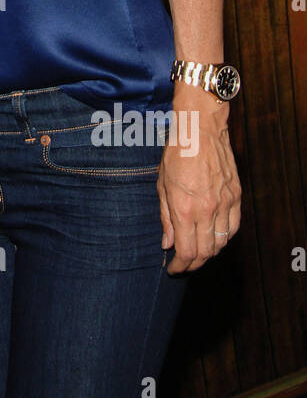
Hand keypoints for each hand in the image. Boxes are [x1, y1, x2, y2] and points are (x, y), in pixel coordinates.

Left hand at [158, 84, 241, 273]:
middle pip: (206, 252)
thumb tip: (167, 244)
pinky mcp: (236, 196)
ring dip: (210, 253)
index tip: (173, 268)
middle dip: (194, 264)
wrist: (201, 129)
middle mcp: (207, 209)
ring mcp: (225, 203)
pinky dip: (224, 238)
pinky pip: (234, 227)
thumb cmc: (176, 153)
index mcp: (184, 208)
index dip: (180, 265)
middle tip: (184, 265)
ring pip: (222, 242)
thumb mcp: (161, 185)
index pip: (187, 251)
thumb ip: (165, 217)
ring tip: (198, 253)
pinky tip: (215, 238)